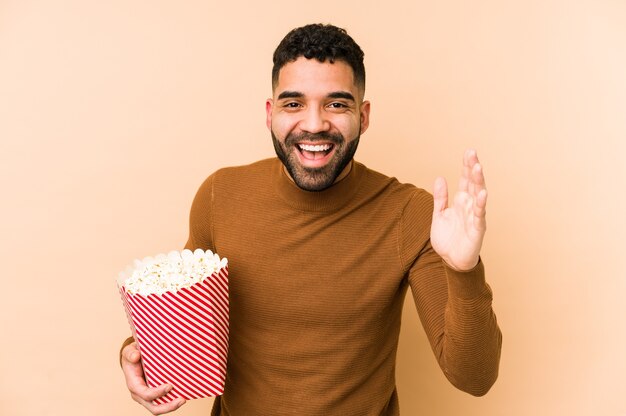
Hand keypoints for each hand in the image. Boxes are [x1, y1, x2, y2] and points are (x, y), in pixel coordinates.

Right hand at [121, 342, 185, 414]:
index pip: (145, 394)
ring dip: (171, 407)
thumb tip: (135, 356)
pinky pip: (162, 403)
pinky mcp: (153, 395)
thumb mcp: (129, 351)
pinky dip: (171, 402)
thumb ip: (130, 353)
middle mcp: (139, 394)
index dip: (157, 393)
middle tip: (181, 400)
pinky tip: (182, 396)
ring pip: (158, 408)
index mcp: (133, 385)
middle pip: (153, 407)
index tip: (170, 386)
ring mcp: (146, 397)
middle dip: (167, 406)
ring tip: (183, 400)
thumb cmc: (132, 355)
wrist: (132, 358)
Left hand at [431, 149, 486, 270]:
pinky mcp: (477, 229)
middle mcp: (469, 206)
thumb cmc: (447, 238)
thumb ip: (440, 197)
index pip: (465, 180)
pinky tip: (482, 194)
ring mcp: (474, 216)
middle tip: (472, 153)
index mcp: (460, 201)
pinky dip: (480, 204)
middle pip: (473, 183)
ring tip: (478, 167)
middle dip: (473, 168)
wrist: (450, 261)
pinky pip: (479, 215)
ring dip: (478, 182)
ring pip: (478, 196)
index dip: (466, 166)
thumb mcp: (439, 214)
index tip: (468, 152)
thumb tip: (439, 178)